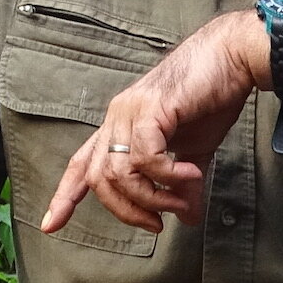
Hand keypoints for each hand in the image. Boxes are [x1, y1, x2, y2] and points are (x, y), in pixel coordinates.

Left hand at [42, 9, 272, 233]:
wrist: (232, 57)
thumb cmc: (212, 97)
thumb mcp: (195, 150)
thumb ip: (183, 184)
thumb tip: (189, 218)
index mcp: (120, 125)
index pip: (83, 164)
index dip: (65, 196)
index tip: (51, 226)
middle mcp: (117, 117)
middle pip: (99, 178)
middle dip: (126, 210)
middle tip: (156, 224)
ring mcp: (130, 111)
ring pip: (121, 172)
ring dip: (152, 197)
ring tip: (180, 203)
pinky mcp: (151, 109)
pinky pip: (146, 156)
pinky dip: (167, 175)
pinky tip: (190, 176)